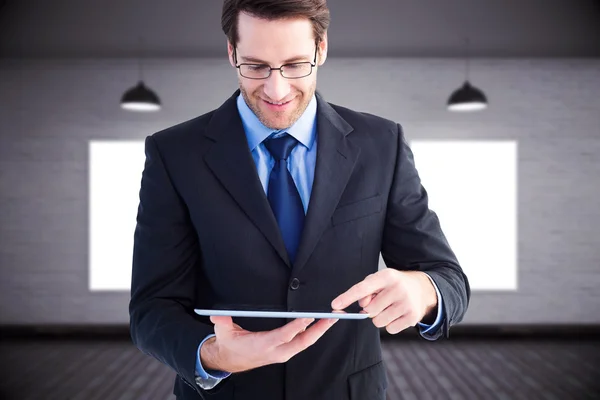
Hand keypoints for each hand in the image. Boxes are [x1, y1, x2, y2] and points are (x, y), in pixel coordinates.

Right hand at [201, 316, 337, 372]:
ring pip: (305, 342)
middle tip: (332, 317)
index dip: (297, 326)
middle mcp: (276, 351)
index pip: (284, 335)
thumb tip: (218, 316)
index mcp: (263, 345)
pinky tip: (322, 324)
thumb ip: (222, 323)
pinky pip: (303, 343)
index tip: (309, 316)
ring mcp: (282, 353)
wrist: (230, 360)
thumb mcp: (223, 333)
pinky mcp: (285, 351)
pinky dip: (313, 333)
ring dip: (320, 331)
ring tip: (332, 318)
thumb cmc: (230, 344)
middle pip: (302, 341)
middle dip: (319, 329)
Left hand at [331, 269, 436, 333]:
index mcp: (386, 276)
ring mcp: (406, 303)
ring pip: (378, 322)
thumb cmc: (393, 285)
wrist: (421, 288)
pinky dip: (390, 325)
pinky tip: (397, 315)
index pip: (362, 288)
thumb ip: (366, 290)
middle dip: (370, 309)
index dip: (347, 298)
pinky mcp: (412, 317)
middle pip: (369, 310)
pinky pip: (389, 329)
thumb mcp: (379, 280)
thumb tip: (362, 306)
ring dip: (379, 318)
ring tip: (389, 308)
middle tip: (381, 302)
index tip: (335, 306)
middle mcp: (397, 288)